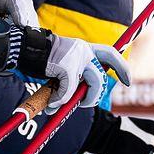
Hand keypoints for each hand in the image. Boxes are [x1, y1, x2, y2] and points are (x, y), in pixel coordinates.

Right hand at [14, 31, 130, 113]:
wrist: (26, 49)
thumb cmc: (42, 60)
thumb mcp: (63, 66)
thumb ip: (73, 78)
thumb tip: (74, 101)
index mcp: (84, 48)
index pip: (110, 53)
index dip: (121, 67)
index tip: (127, 81)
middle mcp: (84, 50)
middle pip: (102, 77)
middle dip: (97, 95)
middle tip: (85, 104)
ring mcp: (77, 58)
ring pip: (91, 84)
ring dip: (81, 101)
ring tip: (64, 105)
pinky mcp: (67, 67)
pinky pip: (69, 91)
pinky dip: (60, 100)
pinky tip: (52, 102)